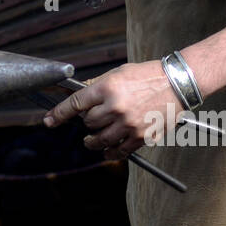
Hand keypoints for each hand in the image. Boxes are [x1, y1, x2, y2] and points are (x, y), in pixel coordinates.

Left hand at [42, 59, 181, 157]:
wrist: (177, 83)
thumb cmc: (148, 75)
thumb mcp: (118, 73)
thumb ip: (96, 85)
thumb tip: (78, 94)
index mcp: (107, 88)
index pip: (75, 104)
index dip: (58, 114)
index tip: (48, 121)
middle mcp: (115, 107)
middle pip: (88, 123)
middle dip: (87, 122)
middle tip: (91, 119)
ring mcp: (128, 124)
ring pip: (100, 140)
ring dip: (93, 141)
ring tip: (91, 140)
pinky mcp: (141, 136)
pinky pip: (119, 151)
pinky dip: (110, 152)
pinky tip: (107, 150)